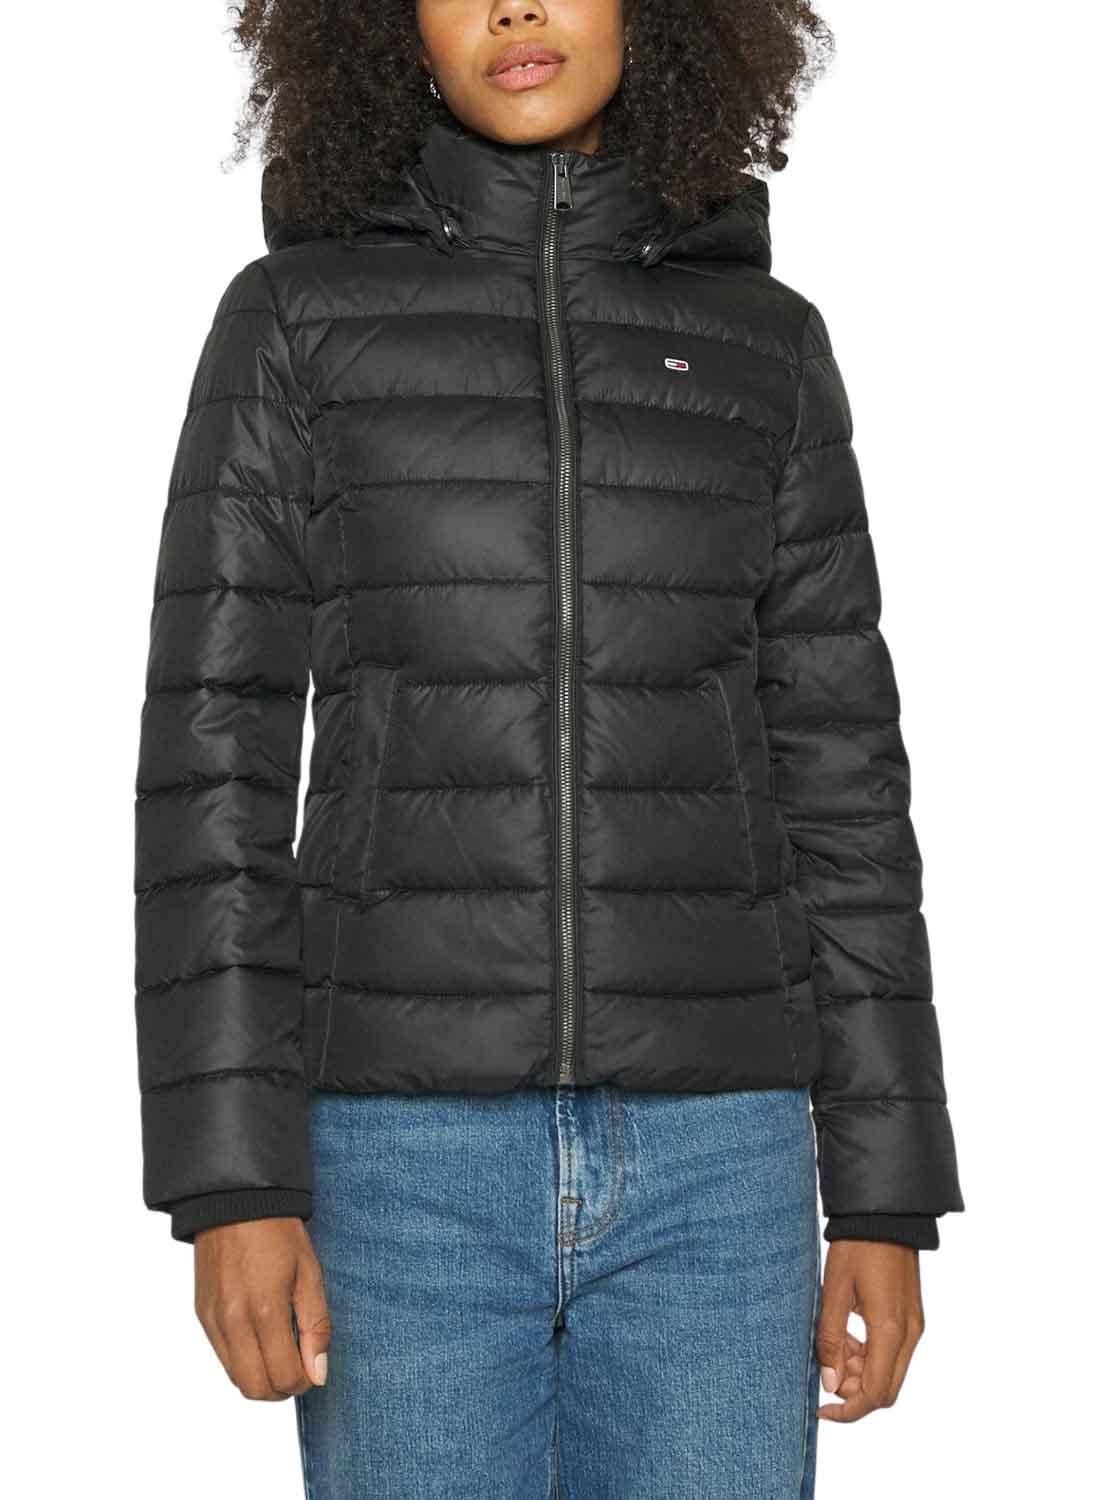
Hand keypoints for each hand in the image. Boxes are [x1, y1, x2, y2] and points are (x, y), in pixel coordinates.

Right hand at [194, 1217, 331, 1400]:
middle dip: (281, 1388)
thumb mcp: (310, 1273)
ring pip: (236, 1378)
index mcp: (265, 1310)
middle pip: (255, 1389)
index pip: (283, 1377)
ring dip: (261, 1377)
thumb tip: (318, 1372)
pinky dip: (243, 1360)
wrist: (235, 1202)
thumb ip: (316, 1326)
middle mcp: (233, 1322)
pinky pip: (222, 1357)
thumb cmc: (278, 1232)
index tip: (314, 1367)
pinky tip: (260, 1336)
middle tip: (299, 1367)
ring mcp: (213, 1321)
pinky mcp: (201, 1315)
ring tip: (280, 1349)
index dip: (305, 1381)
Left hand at [815, 1240, 924, 1421]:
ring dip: (861, 1371)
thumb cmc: (856, 1248)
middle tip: (826, 1371)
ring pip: (889, 1372)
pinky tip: (849, 1333)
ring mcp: (914, 1326)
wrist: (885, 1216)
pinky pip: (893, 1351)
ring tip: (834, 1345)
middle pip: (886, 1390)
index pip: (875, 1394)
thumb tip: (830, 1383)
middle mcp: (909, 1335)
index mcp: (890, 1331)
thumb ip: (831, 1341)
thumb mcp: (833, 1292)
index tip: (822, 1408)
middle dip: (854, 1391)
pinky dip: (870, 1354)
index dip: (848, 1409)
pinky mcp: (911, 1317)